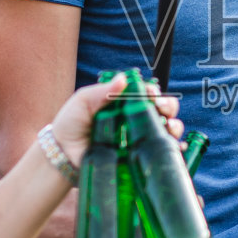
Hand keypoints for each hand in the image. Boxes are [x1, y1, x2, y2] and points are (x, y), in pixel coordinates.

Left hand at [49, 72, 183, 170]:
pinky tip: (175, 147)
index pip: (147, 94)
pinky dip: (173, 149)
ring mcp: (138, 139)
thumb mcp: (82, 101)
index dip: (154, 92)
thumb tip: (123, 79)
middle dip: (169, 106)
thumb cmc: (70, 123)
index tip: (152, 94)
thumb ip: (102, 91)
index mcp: (125, 103)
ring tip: (169, 127)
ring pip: (167, 130)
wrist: (62, 153)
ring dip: (174, 126)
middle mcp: (135, 119)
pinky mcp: (138, 158)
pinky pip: (160, 154)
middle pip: (163, 109)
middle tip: (161, 108)